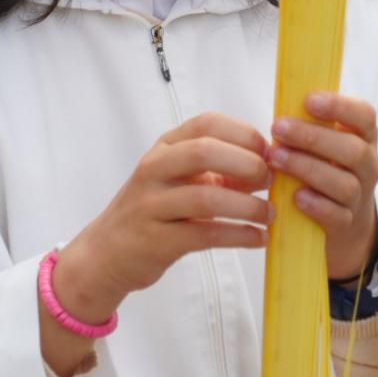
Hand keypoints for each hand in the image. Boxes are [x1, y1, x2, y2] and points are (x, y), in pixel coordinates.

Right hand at [56, 113, 272, 325]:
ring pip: (205, 197)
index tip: (269, 151)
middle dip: (246, 163)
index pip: (207, 123)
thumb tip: (268, 167)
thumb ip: (219, 171)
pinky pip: (205, 234)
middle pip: (204, 151)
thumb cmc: (154, 211)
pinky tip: (258, 238)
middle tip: (269, 180)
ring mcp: (151, 204)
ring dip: (247, 206)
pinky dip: (239, 235)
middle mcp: (154, 170)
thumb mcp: (180, 181)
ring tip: (268, 214)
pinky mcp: (156, 240)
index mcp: (165, 148)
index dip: (244, 133)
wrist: (107, 253)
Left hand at [269, 93, 377, 279]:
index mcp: (363, 137)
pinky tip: (296, 196)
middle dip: (313, 137)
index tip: (309, 100)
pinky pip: (337, 216)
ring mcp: (360, 196)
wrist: (341, 223)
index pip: (365, 116)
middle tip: (278, 128)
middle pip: (353, 150)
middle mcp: (367, 165)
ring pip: (344, 184)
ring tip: (275, 159)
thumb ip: (309, 122)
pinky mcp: (346, 224)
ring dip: (307, 168)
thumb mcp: (323, 143)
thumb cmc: (324, 169)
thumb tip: (281, 95)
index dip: (340, 106)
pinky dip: (317, 206)